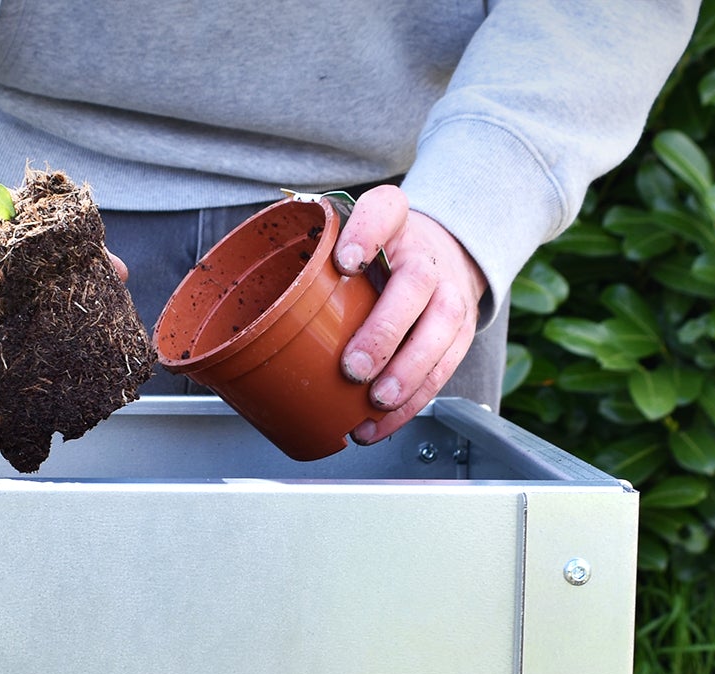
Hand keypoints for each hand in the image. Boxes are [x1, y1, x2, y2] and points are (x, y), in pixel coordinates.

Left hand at [331, 185, 488, 442]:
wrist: (444, 257)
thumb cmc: (379, 256)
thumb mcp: (348, 240)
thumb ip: (310, 260)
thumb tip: (254, 313)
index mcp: (395, 221)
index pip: (385, 211)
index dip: (367, 234)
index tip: (345, 261)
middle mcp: (426, 256)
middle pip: (415, 284)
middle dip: (386, 329)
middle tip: (354, 366)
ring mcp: (449, 294)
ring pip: (440, 330)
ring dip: (408, 373)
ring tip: (376, 401)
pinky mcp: (460, 334)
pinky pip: (442, 369)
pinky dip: (412, 402)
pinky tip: (380, 421)